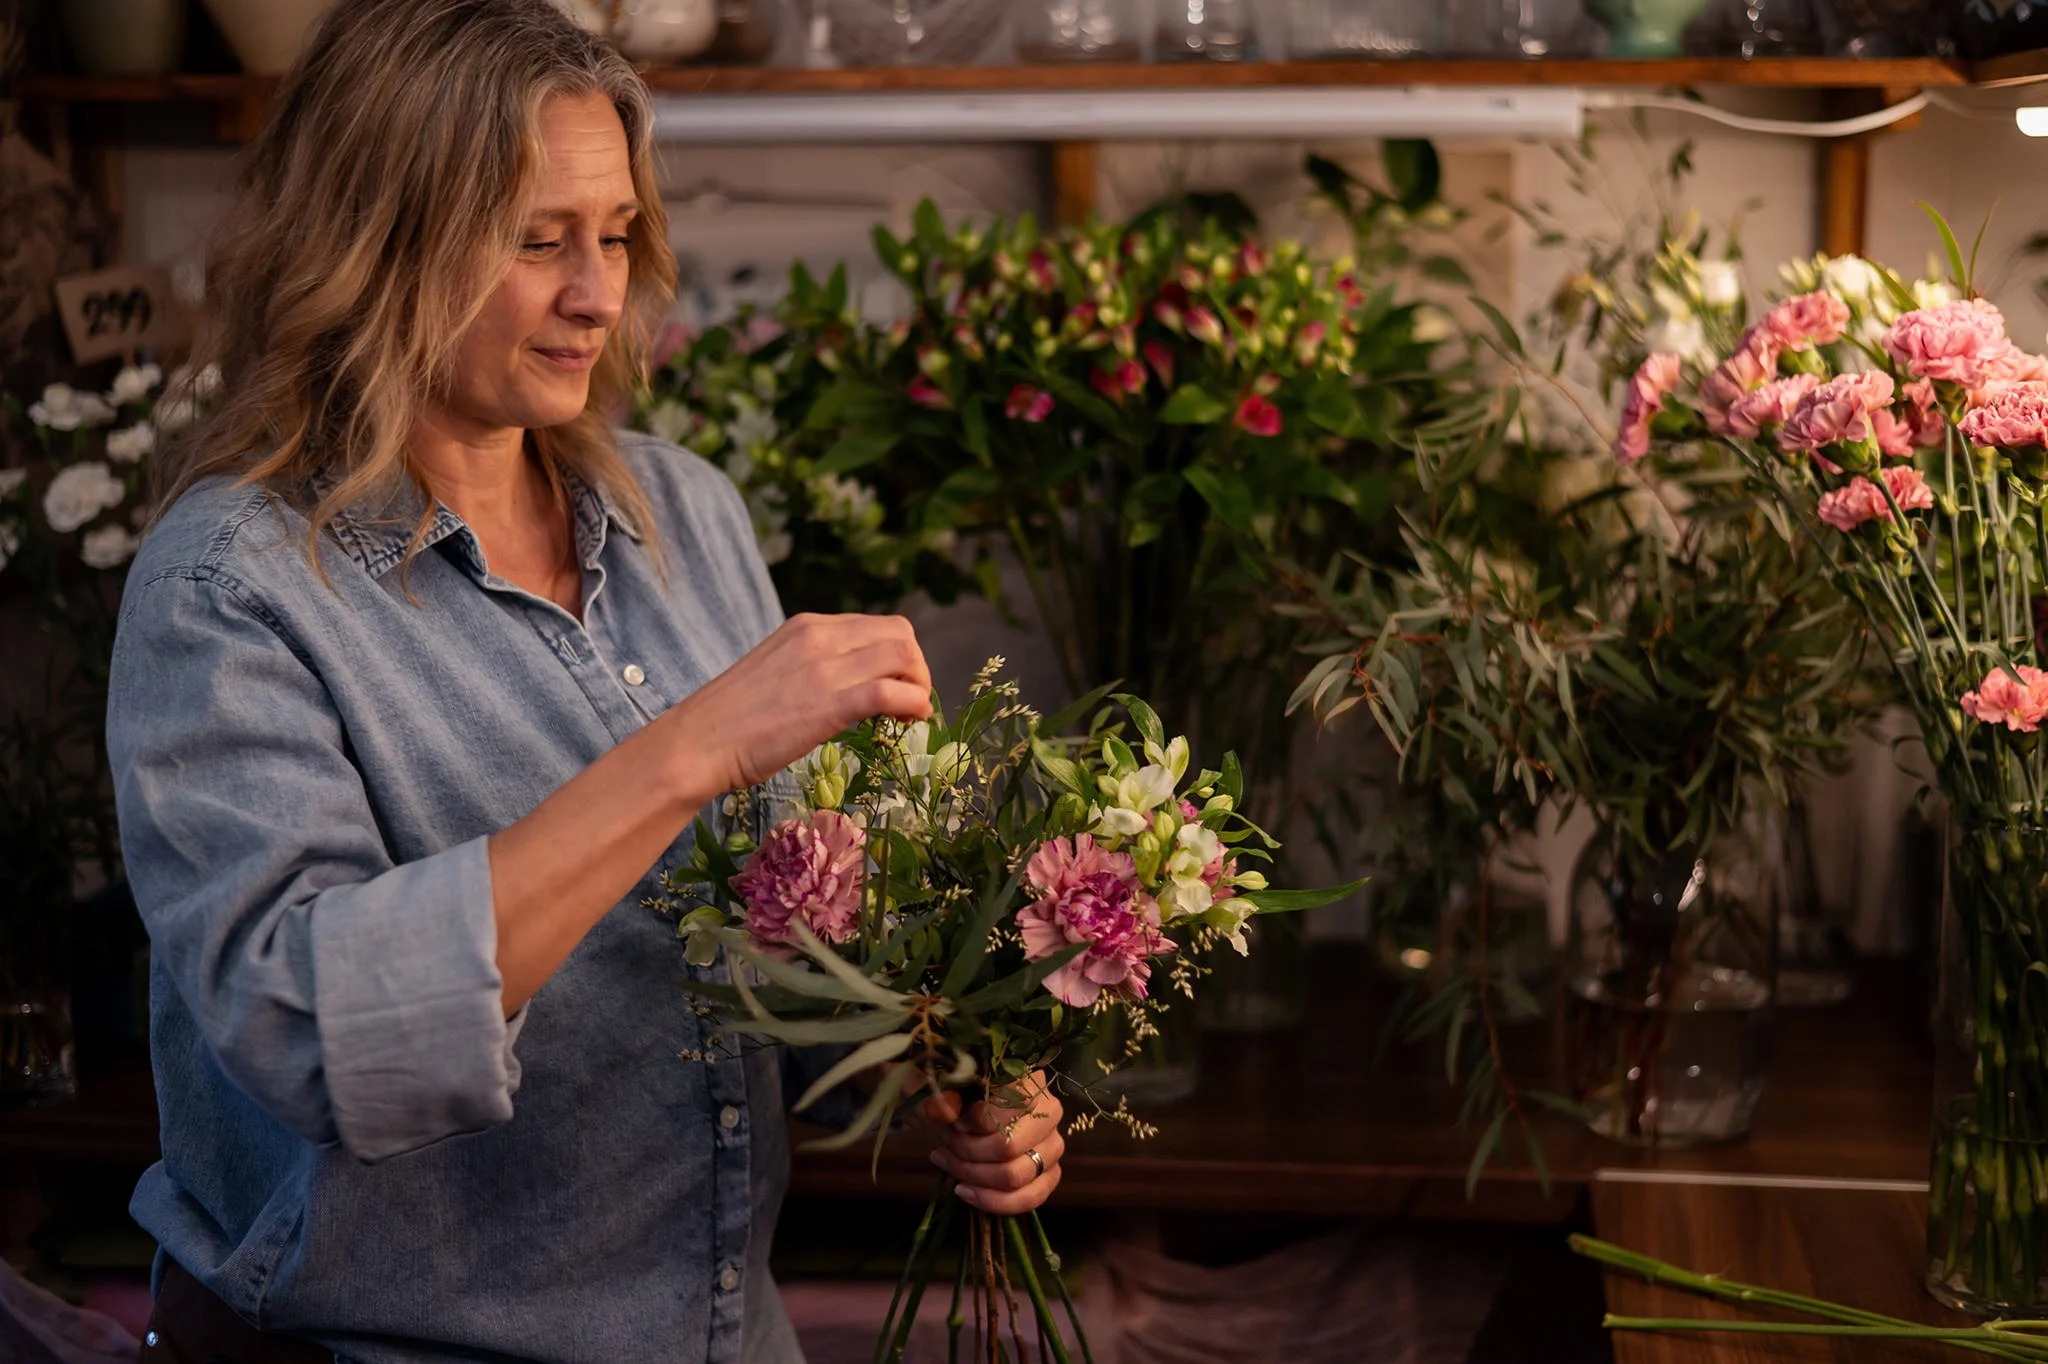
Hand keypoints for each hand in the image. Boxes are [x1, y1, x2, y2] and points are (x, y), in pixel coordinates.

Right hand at [667, 613, 931, 794]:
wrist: (699, 743)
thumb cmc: (731, 719)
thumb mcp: (778, 671)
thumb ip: (813, 667)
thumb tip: (849, 683)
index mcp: (807, 626)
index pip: (878, 626)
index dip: (900, 656)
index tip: (899, 686)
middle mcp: (819, 636)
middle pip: (900, 634)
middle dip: (917, 667)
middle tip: (911, 700)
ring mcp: (825, 668)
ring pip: (904, 656)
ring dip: (920, 685)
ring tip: (912, 714)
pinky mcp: (829, 702)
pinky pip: (892, 692)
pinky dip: (915, 704)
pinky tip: (911, 720)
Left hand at [921, 1073, 1064, 1215]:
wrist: (963, 1117)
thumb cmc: (958, 1100)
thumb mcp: (948, 1089)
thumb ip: (947, 1096)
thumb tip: (950, 1113)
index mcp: (1030, 1080)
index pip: (1006, 1109)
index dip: (974, 1121)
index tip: (951, 1123)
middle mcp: (1049, 1111)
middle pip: (1007, 1147)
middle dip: (967, 1153)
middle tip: (943, 1149)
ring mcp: (1053, 1145)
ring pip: (1014, 1176)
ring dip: (974, 1176)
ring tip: (950, 1166)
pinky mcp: (1050, 1174)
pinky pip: (1029, 1198)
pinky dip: (991, 1200)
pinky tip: (965, 1191)